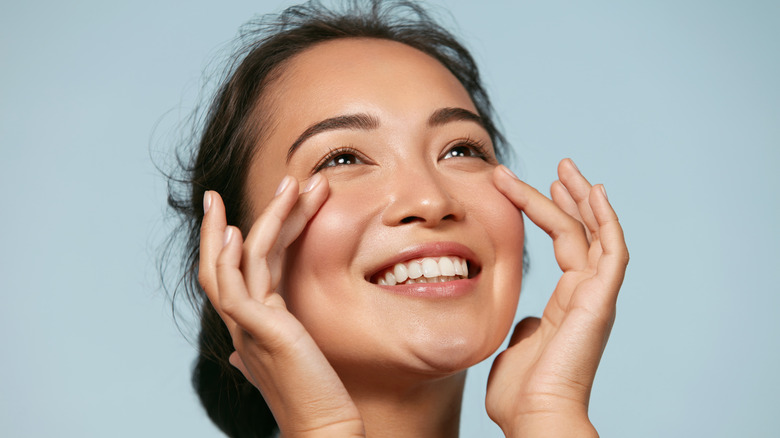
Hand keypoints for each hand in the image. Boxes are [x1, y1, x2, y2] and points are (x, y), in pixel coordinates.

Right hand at [198, 174, 364, 436]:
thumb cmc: (313, 395)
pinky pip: (237, 286)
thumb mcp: (287, 361)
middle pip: (226, 259)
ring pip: (236, 261)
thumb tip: (240, 352)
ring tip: (288, 184)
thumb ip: (268, 345)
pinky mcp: (257, 330)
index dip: (240, 236)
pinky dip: (235, 256)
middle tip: (246, 185)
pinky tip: (241, 231)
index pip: (237, 269)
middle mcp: (242, 321)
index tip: (249, 207)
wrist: (324, 425)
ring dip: (259, 219)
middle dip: (231, 219)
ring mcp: (246, 325)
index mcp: (251, 322)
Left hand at [486, 160, 628, 436]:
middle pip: (584, 232)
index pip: (565, 244)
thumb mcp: (518, 345)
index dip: (550, 212)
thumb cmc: (522, 392)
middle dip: (571, 197)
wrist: (534, 416)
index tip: (531, 187)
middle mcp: (586, 294)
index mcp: (567, 302)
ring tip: (567, 168)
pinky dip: (606, 221)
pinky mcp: (600, 300)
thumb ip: (526, 326)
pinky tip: (594, 193)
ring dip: (583, 198)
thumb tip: (526, 318)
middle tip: (560, 167)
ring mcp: (596, 296)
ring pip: (596, 234)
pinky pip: (611, 251)